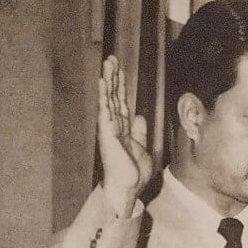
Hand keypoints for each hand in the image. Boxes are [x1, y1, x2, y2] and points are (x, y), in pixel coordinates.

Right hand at [97, 55, 153, 216]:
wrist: (128, 188)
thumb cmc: (133, 173)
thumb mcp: (142, 148)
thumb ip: (140, 132)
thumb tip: (140, 116)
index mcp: (124, 130)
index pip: (122, 103)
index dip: (121, 87)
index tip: (120, 71)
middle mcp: (114, 126)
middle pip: (114, 97)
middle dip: (114, 78)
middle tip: (112, 59)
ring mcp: (109, 129)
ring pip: (109, 99)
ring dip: (108, 81)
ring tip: (107, 64)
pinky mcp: (107, 134)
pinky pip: (106, 111)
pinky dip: (105, 96)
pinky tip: (104, 83)